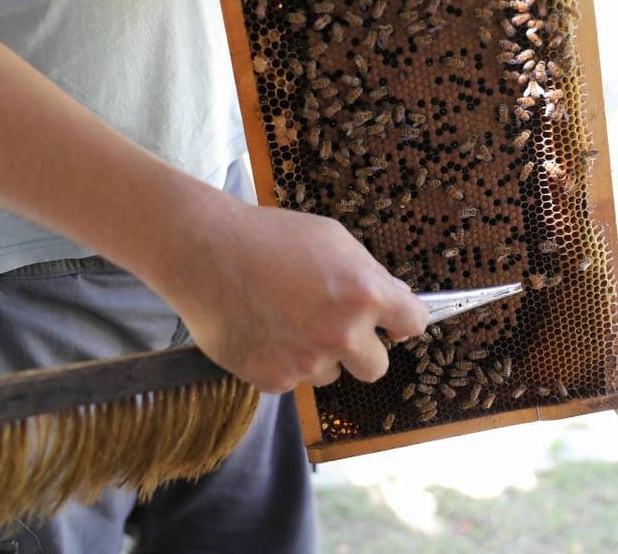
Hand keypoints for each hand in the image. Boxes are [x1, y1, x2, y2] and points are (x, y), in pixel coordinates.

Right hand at [157, 189, 428, 393]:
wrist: (204, 252)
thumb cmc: (268, 237)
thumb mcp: (332, 239)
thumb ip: (369, 273)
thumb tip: (396, 298)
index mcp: (365, 293)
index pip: (413, 323)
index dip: (402, 322)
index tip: (394, 324)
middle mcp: (342, 333)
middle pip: (377, 366)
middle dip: (363, 350)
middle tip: (336, 327)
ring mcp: (307, 361)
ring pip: (330, 373)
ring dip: (317, 354)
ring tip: (285, 317)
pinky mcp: (273, 379)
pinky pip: (291, 379)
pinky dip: (281, 360)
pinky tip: (263, 329)